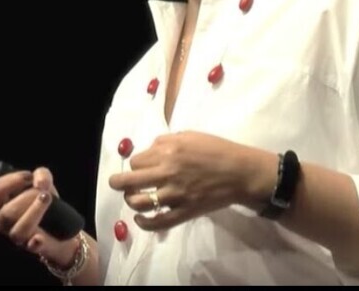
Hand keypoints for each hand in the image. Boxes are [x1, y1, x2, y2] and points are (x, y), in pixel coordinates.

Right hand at [0, 166, 78, 266]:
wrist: (61, 226)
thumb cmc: (42, 200)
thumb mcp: (43, 182)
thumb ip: (42, 174)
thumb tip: (41, 184)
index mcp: (1, 204)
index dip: (11, 181)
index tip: (29, 177)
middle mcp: (4, 222)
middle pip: (7, 213)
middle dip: (28, 198)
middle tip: (44, 193)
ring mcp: (18, 237)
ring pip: (18, 231)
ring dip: (35, 212)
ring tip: (47, 199)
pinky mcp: (35, 246)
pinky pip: (32, 247)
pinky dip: (35, 243)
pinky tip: (40, 237)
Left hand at [108, 131, 273, 231]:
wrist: (241, 172)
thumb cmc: (217, 150)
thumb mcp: (190, 135)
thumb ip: (166, 141)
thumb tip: (149, 150)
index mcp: (168, 152)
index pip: (136, 160)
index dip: (136, 163)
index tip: (141, 165)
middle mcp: (167, 173)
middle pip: (128, 181)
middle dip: (118, 182)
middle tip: (117, 183)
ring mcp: (174, 195)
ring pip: (138, 202)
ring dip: (130, 200)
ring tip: (132, 198)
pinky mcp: (183, 212)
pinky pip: (157, 222)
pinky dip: (143, 223)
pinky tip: (140, 218)